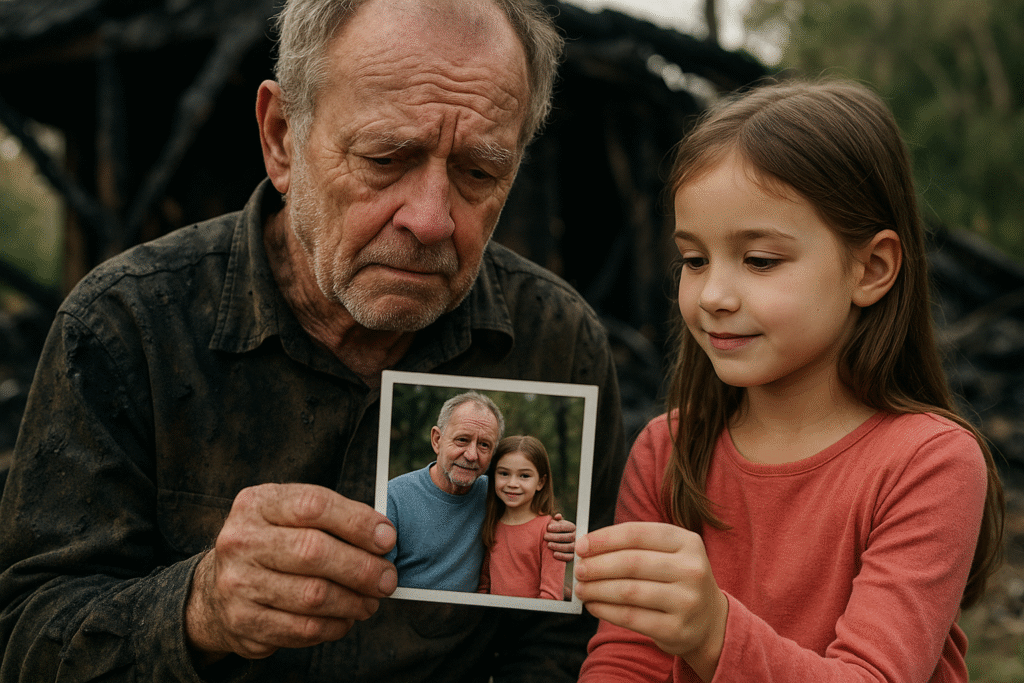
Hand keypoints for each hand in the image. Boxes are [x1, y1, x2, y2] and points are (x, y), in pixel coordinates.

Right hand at [185, 483, 396, 663]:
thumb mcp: (289, 515)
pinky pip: (302, 629)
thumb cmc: (271, 544)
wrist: (216, 587)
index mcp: (257, 504)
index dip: (357, 522)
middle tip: (387, 579)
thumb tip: (384, 537)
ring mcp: (237, 584)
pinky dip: (334, 626)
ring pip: (312, 596)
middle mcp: (240, 541)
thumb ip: (332, 518)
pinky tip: (345, 618)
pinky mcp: (242, 622)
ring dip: (353, 601)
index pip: (313, 505)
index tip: (387, 538)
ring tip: (370, 601)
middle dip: (362, 568)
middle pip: (314, 552)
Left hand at [544, 512, 575, 561]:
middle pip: (569, 537)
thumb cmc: (558, 533)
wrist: (561, 546)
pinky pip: (570, 557)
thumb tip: (557, 516)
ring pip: (569, 547)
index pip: (568, 526)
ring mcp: (576, 547)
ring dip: (558, 546)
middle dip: (556, 536)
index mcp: (573, 528)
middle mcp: (577, 537)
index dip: (558, 527)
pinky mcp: (574, 557)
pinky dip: (562, 556)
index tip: (548, 527)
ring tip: (548, 545)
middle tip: (545, 536)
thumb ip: (557, 521)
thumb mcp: (558, 525)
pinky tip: (554, 554)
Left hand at [573, 522, 727, 681]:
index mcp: (687, 542)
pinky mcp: (676, 629)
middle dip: (597, 566)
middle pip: (631, 563)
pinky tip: (593, 605)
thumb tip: (587, 547)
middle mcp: (691, 569)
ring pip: (628, 591)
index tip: (581, 545)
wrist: (709, 621)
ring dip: (597, 589)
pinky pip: (631, 618)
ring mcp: (686, 601)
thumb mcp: (669, 554)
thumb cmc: (677, 579)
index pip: (637, 534)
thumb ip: (634, 547)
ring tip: (582, 588)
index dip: (604, 538)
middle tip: (578, 569)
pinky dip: (606, 610)